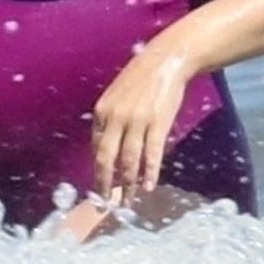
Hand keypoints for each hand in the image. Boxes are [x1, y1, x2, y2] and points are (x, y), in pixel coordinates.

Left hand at [89, 45, 194, 204]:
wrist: (166, 61)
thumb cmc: (140, 79)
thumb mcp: (116, 96)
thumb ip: (110, 120)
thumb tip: (106, 147)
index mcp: (103, 111)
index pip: (97, 148)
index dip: (98, 170)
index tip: (99, 186)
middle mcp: (116, 117)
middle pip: (106, 158)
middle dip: (105, 184)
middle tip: (105, 203)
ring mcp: (137, 121)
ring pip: (129, 161)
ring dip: (128, 185)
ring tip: (128, 201)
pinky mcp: (158, 123)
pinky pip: (151, 154)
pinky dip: (150, 173)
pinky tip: (149, 186)